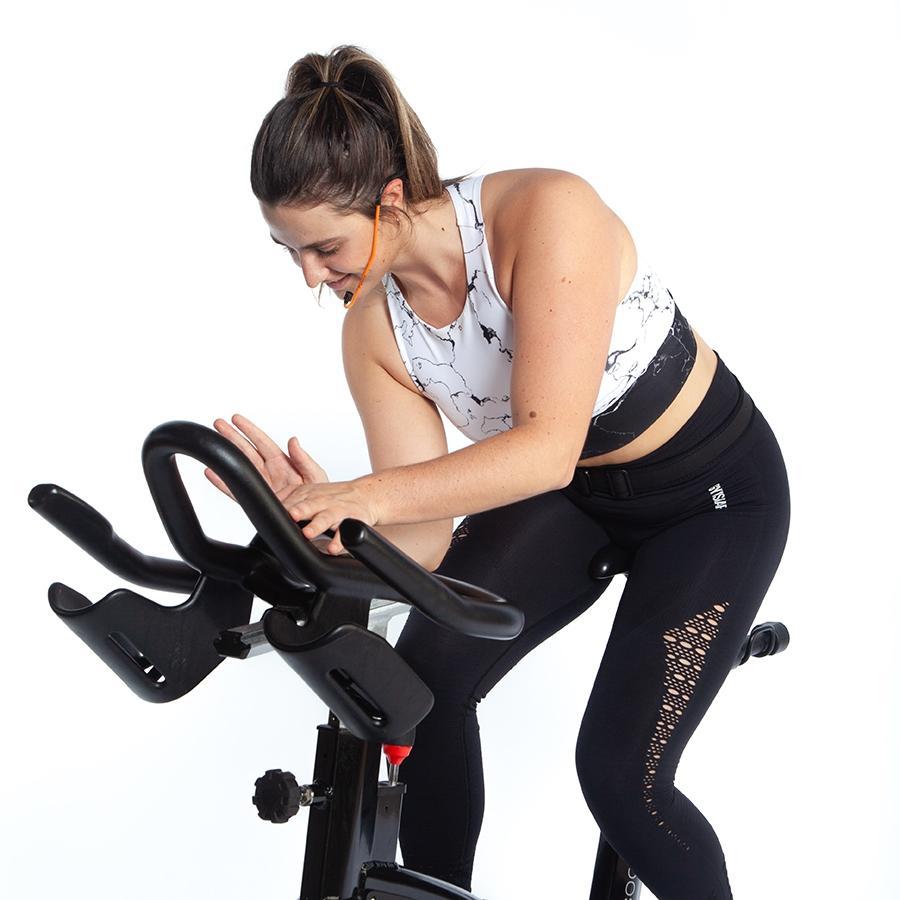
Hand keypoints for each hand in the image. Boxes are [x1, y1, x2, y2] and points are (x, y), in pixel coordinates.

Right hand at [207, 413, 328, 499]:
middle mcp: (269, 472)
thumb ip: (303, 459)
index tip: (236, 418)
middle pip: (247, 450)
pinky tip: (212, 473)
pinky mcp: (257, 501)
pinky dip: (223, 483)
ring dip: (227, 455)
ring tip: (212, 443)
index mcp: (283, 463)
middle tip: (218, 424)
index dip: (249, 430)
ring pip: (240, 466)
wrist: (316, 520)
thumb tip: (293, 440)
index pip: (263, 442)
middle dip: (232, 437)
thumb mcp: (315, 476)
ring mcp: (261, 486)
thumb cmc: (320, 497)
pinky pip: (237, 492)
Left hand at [279, 477, 381, 553]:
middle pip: (309, 504)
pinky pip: (347, 533)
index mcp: (309, 493)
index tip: (271, 515)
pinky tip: (333, 548)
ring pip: (326, 518)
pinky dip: (341, 540)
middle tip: (291, 515)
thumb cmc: (333, 497)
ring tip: (309, 533)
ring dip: (317, 525)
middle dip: (300, 509)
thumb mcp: (311, 492)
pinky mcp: (354, 521)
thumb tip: (265, 506)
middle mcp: (323, 501)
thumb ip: (289, 498)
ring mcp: (338, 511)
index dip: (283, 508)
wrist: (366, 495)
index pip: (293, 500)